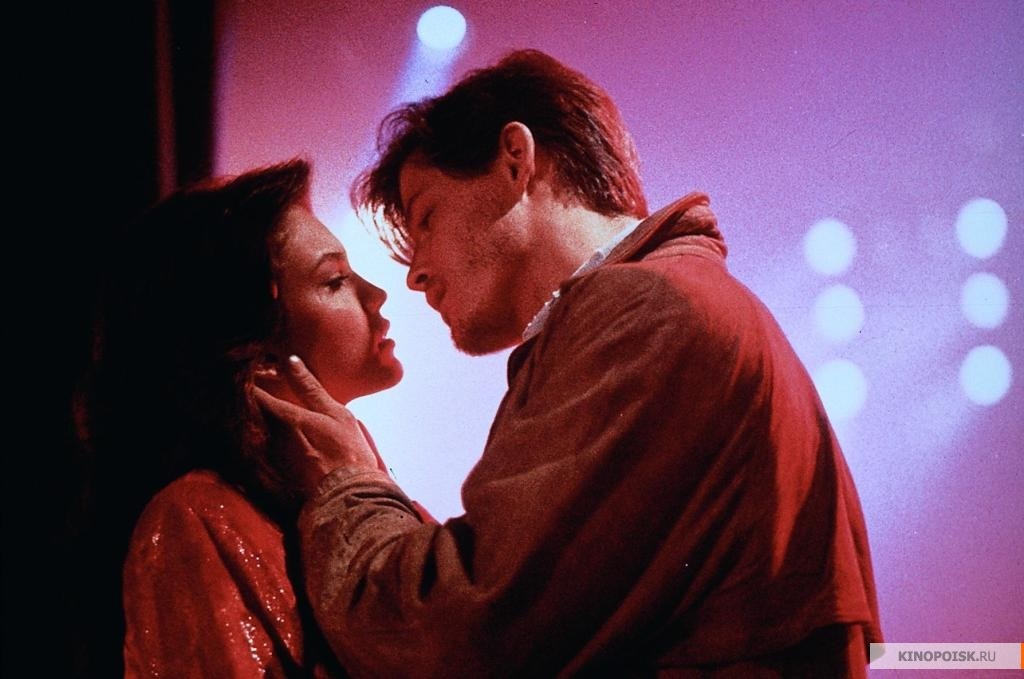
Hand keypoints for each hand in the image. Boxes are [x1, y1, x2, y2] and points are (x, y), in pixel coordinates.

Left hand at [254, 355, 380, 495]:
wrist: (348, 498)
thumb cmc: (348, 452)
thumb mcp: (336, 414)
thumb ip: (310, 387)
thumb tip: (290, 360)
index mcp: (286, 418)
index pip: (253, 392)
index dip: (246, 380)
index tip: (247, 370)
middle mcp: (271, 438)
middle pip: (251, 412)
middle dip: (250, 400)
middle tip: (256, 388)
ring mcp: (271, 458)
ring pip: (258, 431)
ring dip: (259, 420)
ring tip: (272, 415)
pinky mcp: (275, 475)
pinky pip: (265, 450)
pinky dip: (268, 441)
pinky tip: (284, 442)